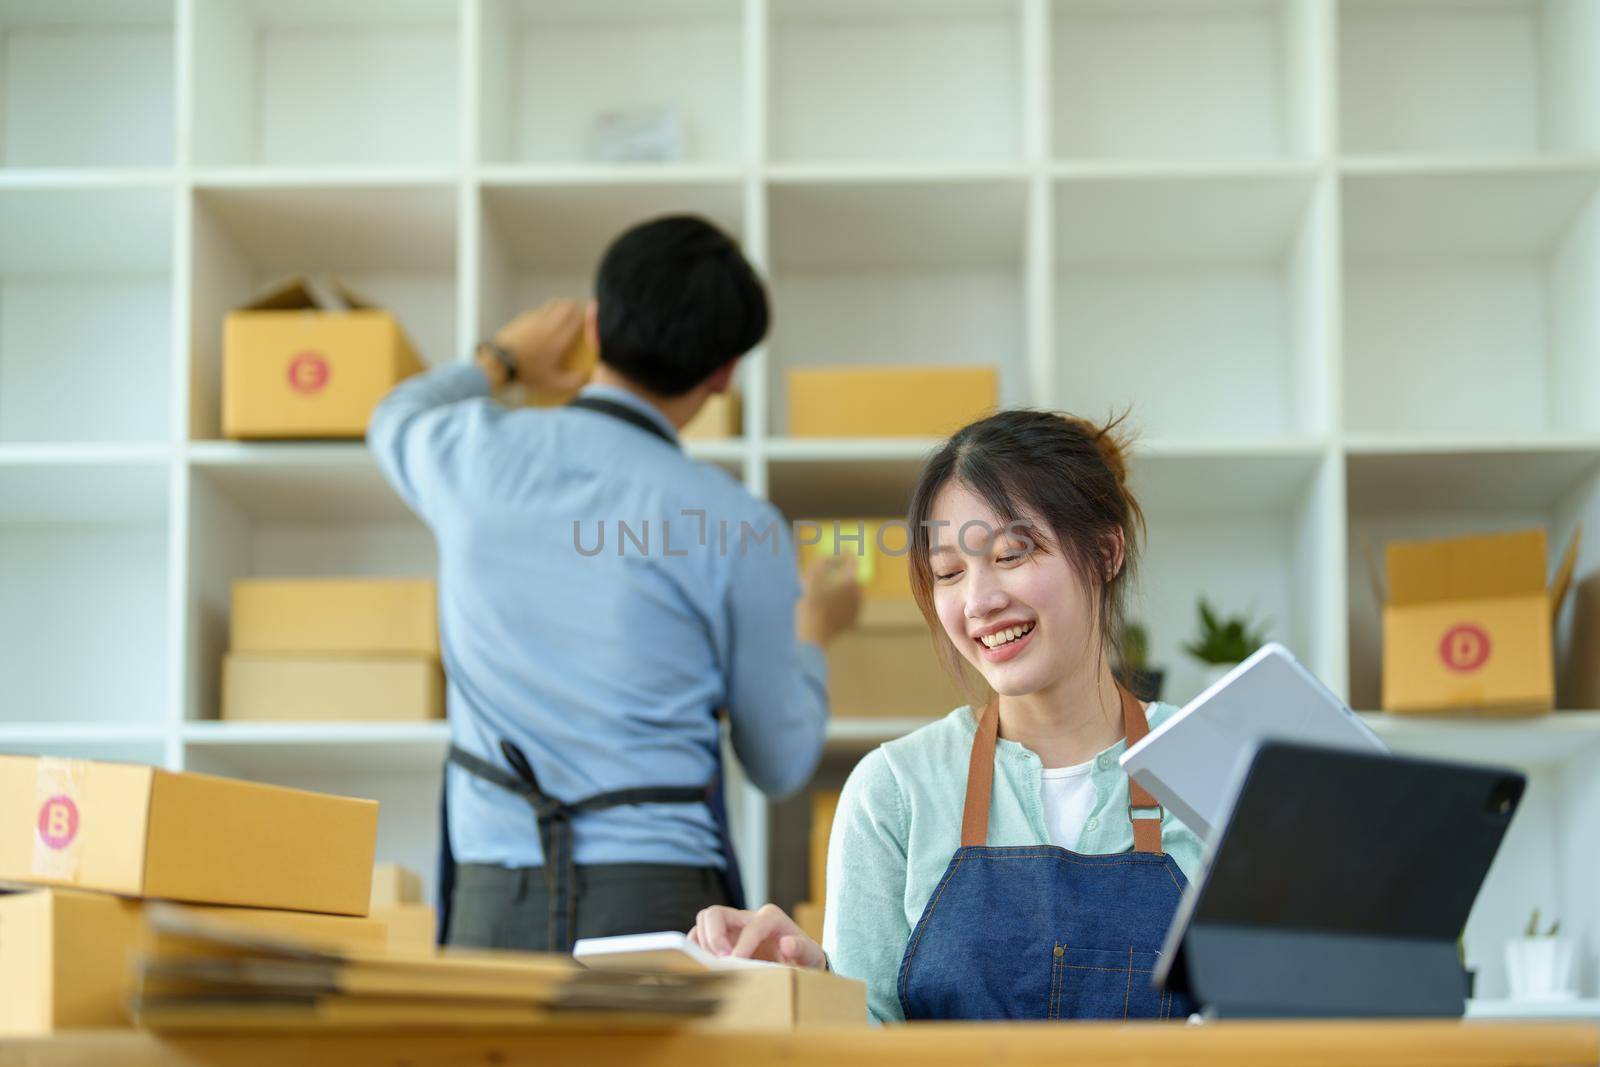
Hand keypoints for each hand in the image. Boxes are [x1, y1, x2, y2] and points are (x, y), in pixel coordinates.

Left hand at [492, 299, 587, 393]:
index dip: (586, 315)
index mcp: (559, 339)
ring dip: (561, 304)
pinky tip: (546, 316)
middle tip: (578, 309)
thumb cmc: (527, 372)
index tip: (590, 316)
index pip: (577, 319)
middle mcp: (550, 325)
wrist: (499, 362)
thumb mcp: (551, 382)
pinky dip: (547, 309)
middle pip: (566, 306)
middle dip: (575, 306)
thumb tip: (585, 377)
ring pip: (554, 303)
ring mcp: (536, 319)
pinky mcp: (524, 318)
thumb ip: (570, 381)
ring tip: (565, 308)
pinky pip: (541, 308)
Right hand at [688, 904, 826, 968]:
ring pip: (705, 921)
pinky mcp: (723, 938)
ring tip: (712, 964)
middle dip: (713, 936)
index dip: (743, 944)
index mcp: (772, 918)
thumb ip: (803, 949)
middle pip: (717, 913)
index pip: (752, 925)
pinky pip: (700, 935)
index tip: (736, 962)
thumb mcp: (811, 956)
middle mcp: (749, 917)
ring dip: (703, 943)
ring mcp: (733, 927)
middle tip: (719, 960)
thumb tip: (788, 943)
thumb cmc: (804, 959)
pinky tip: (704, 964)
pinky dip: (697, 948)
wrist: (799, 963)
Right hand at [796, 554, 862, 647]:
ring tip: (825, 590)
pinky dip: (841, 601)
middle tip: (828, 573)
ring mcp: (857, 608)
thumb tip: (832, 558)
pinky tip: (828, 604)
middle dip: (841, 573)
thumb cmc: (811, 605)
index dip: (847, 553)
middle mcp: (858, 593)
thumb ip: (823, 562)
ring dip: (841, 588)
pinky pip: (848, 605)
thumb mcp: (811, 578)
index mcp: (850, 581)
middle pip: (851, 577)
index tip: (843, 548)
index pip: (852, 561)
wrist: (813, 636)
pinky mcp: (853, 620)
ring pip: (850, 592)